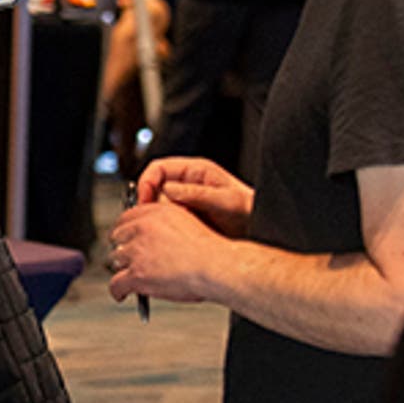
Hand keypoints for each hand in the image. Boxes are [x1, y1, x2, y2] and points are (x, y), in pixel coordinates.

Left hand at [108, 197, 227, 305]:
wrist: (217, 266)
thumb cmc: (210, 250)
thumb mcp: (187, 222)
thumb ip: (165, 224)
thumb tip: (152, 234)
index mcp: (155, 213)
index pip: (125, 219)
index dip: (124, 232)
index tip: (126, 241)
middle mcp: (142, 228)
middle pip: (117, 239)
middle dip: (123, 250)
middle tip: (129, 260)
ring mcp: (137, 252)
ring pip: (116, 261)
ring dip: (123, 269)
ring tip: (132, 278)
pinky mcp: (137, 274)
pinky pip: (116, 284)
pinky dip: (117, 291)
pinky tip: (121, 295)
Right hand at [135, 157, 254, 238]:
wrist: (259, 231)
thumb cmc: (249, 211)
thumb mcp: (225, 201)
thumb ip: (197, 193)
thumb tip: (168, 189)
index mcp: (196, 170)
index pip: (158, 168)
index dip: (146, 183)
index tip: (144, 201)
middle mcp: (188, 183)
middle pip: (154, 187)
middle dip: (150, 203)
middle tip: (152, 219)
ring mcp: (186, 200)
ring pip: (158, 205)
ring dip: (157, 217)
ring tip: (168, 229)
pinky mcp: (185, 216)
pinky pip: (165, 218)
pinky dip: (164, 226)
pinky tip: (173, 234)